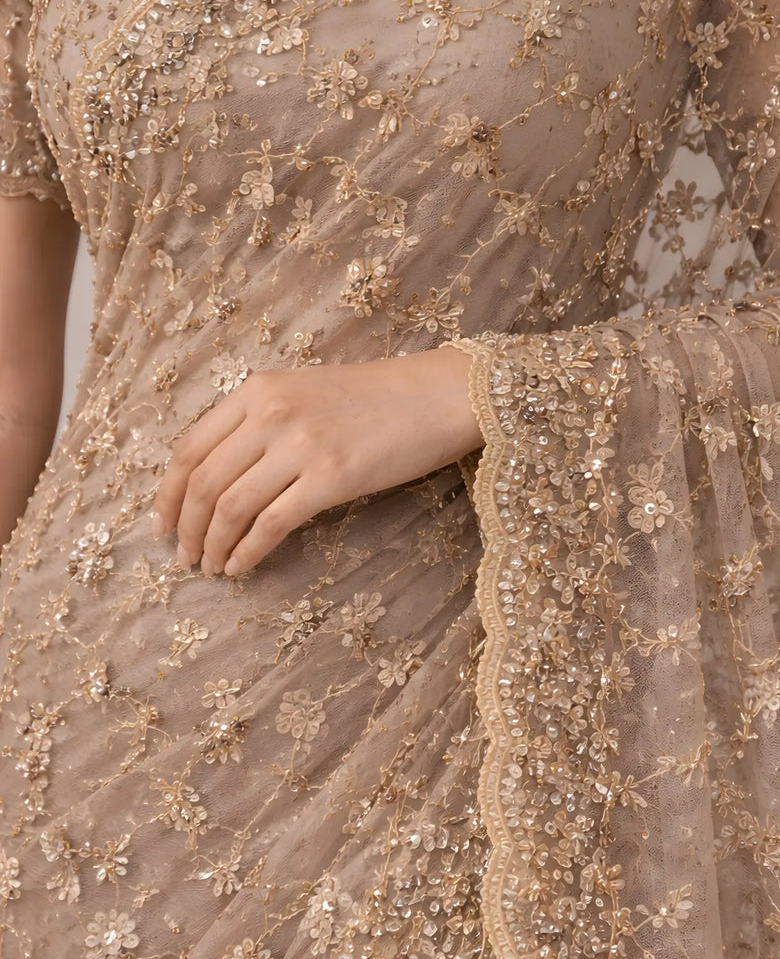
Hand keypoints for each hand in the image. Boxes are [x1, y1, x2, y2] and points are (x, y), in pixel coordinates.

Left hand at [150, 344, 481, 576]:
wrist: (438, 396)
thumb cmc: (377, 400)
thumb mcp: (305, 394)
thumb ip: (260, 423)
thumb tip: (219, 475)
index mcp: (258, 390)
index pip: (189, 448)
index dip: (168, 494)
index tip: (162, 524)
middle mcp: (270, 413)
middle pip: (203, 482)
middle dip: (185, 528)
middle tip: (184, 557)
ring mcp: (300, 445)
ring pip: (230, 506)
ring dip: (212, 545)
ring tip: (210, 568)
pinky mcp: (331, 477)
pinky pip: (271, 524)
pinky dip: (247, 552)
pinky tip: (241, 567)